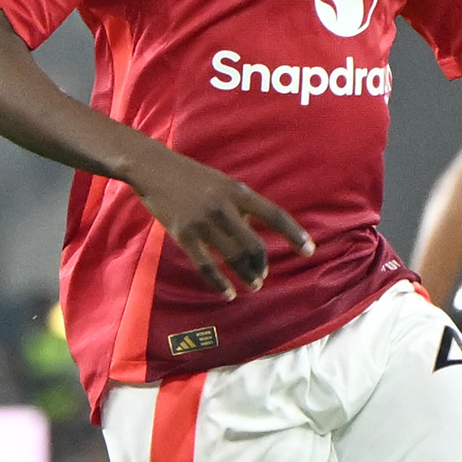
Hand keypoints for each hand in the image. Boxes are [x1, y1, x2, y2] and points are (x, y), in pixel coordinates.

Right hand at [128, 151, 312, 295]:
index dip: (293, 234)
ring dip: (246, 275)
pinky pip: (207, 266)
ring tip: (253, 285)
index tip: (309, 250)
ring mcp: (203, 222)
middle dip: (261, 264)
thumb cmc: (190, 175)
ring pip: (233, 257)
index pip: (273, 215)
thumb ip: (239, 204)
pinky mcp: (184, 234)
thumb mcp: (221, 183)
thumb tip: (254, 230)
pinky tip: (228, 293)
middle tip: (263, 274)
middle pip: (253, 244)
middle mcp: (223, 207)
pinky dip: (220, 283)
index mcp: (237, 191)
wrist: (152, 167)